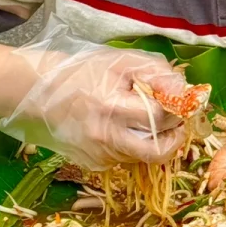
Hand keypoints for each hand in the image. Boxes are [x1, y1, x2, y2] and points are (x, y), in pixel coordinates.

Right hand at [0, 23, 191, 170]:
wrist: (41, 92)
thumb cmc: (83, 71)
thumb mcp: (121, 62)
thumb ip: (156, 73)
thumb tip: (184, 90)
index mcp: (113, 108)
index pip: (161, 118)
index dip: (179, 111)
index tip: (184, 103)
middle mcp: (106, 138)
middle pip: (157, 153)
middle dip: (175, 139)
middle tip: (177, 123)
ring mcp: (98, 155)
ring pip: (141, 157)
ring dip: (153, 140)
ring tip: (146, 119)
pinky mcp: (92, 164)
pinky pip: (124, 159)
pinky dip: (132, 145)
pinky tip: (122, 127)